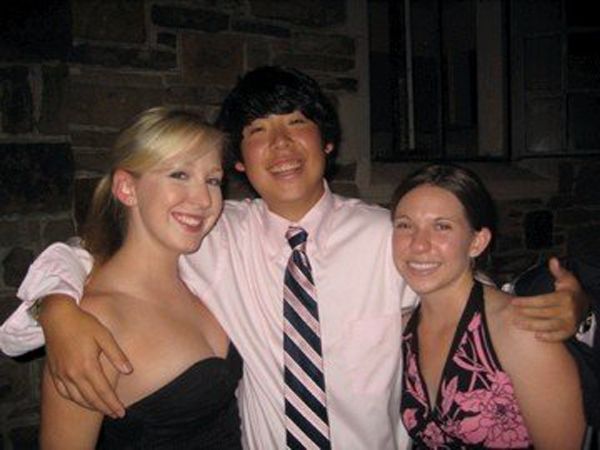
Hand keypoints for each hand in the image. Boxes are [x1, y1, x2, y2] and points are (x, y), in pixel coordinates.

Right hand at [39, 295, 131, 417]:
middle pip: (90, 398)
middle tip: (115, 415)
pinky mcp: (54, 372)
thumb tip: (129, 371)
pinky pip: (63, 392)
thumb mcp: (104, 336)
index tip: (121, 412)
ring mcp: (61, 374)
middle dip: (104, 408)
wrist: (57, 317)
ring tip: (102, 410)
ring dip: (90, 406)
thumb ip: (116, 355)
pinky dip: (74, 399)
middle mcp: (73, 374)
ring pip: (77, 398)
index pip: (103, 391)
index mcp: (87, 365)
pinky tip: (80, 400)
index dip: (113, 403)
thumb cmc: (84, 324)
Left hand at [511, 257, 589, 341]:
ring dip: (532, 326)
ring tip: (518, 324)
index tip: (513, 302)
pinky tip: (536, 336)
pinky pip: (559, 336)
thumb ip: (558, 271)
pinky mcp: (570, 331)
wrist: (585, 305)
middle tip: (512, 314)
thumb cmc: (570, 291)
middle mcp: (568, 311)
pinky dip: (549, 337)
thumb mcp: (567, 279)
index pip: (542, 300)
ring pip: (549, 325)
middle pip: (544, 313)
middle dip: (526, 314)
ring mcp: (570, 322)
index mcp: (565, 297)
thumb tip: (553, 260)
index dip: (527, 302)